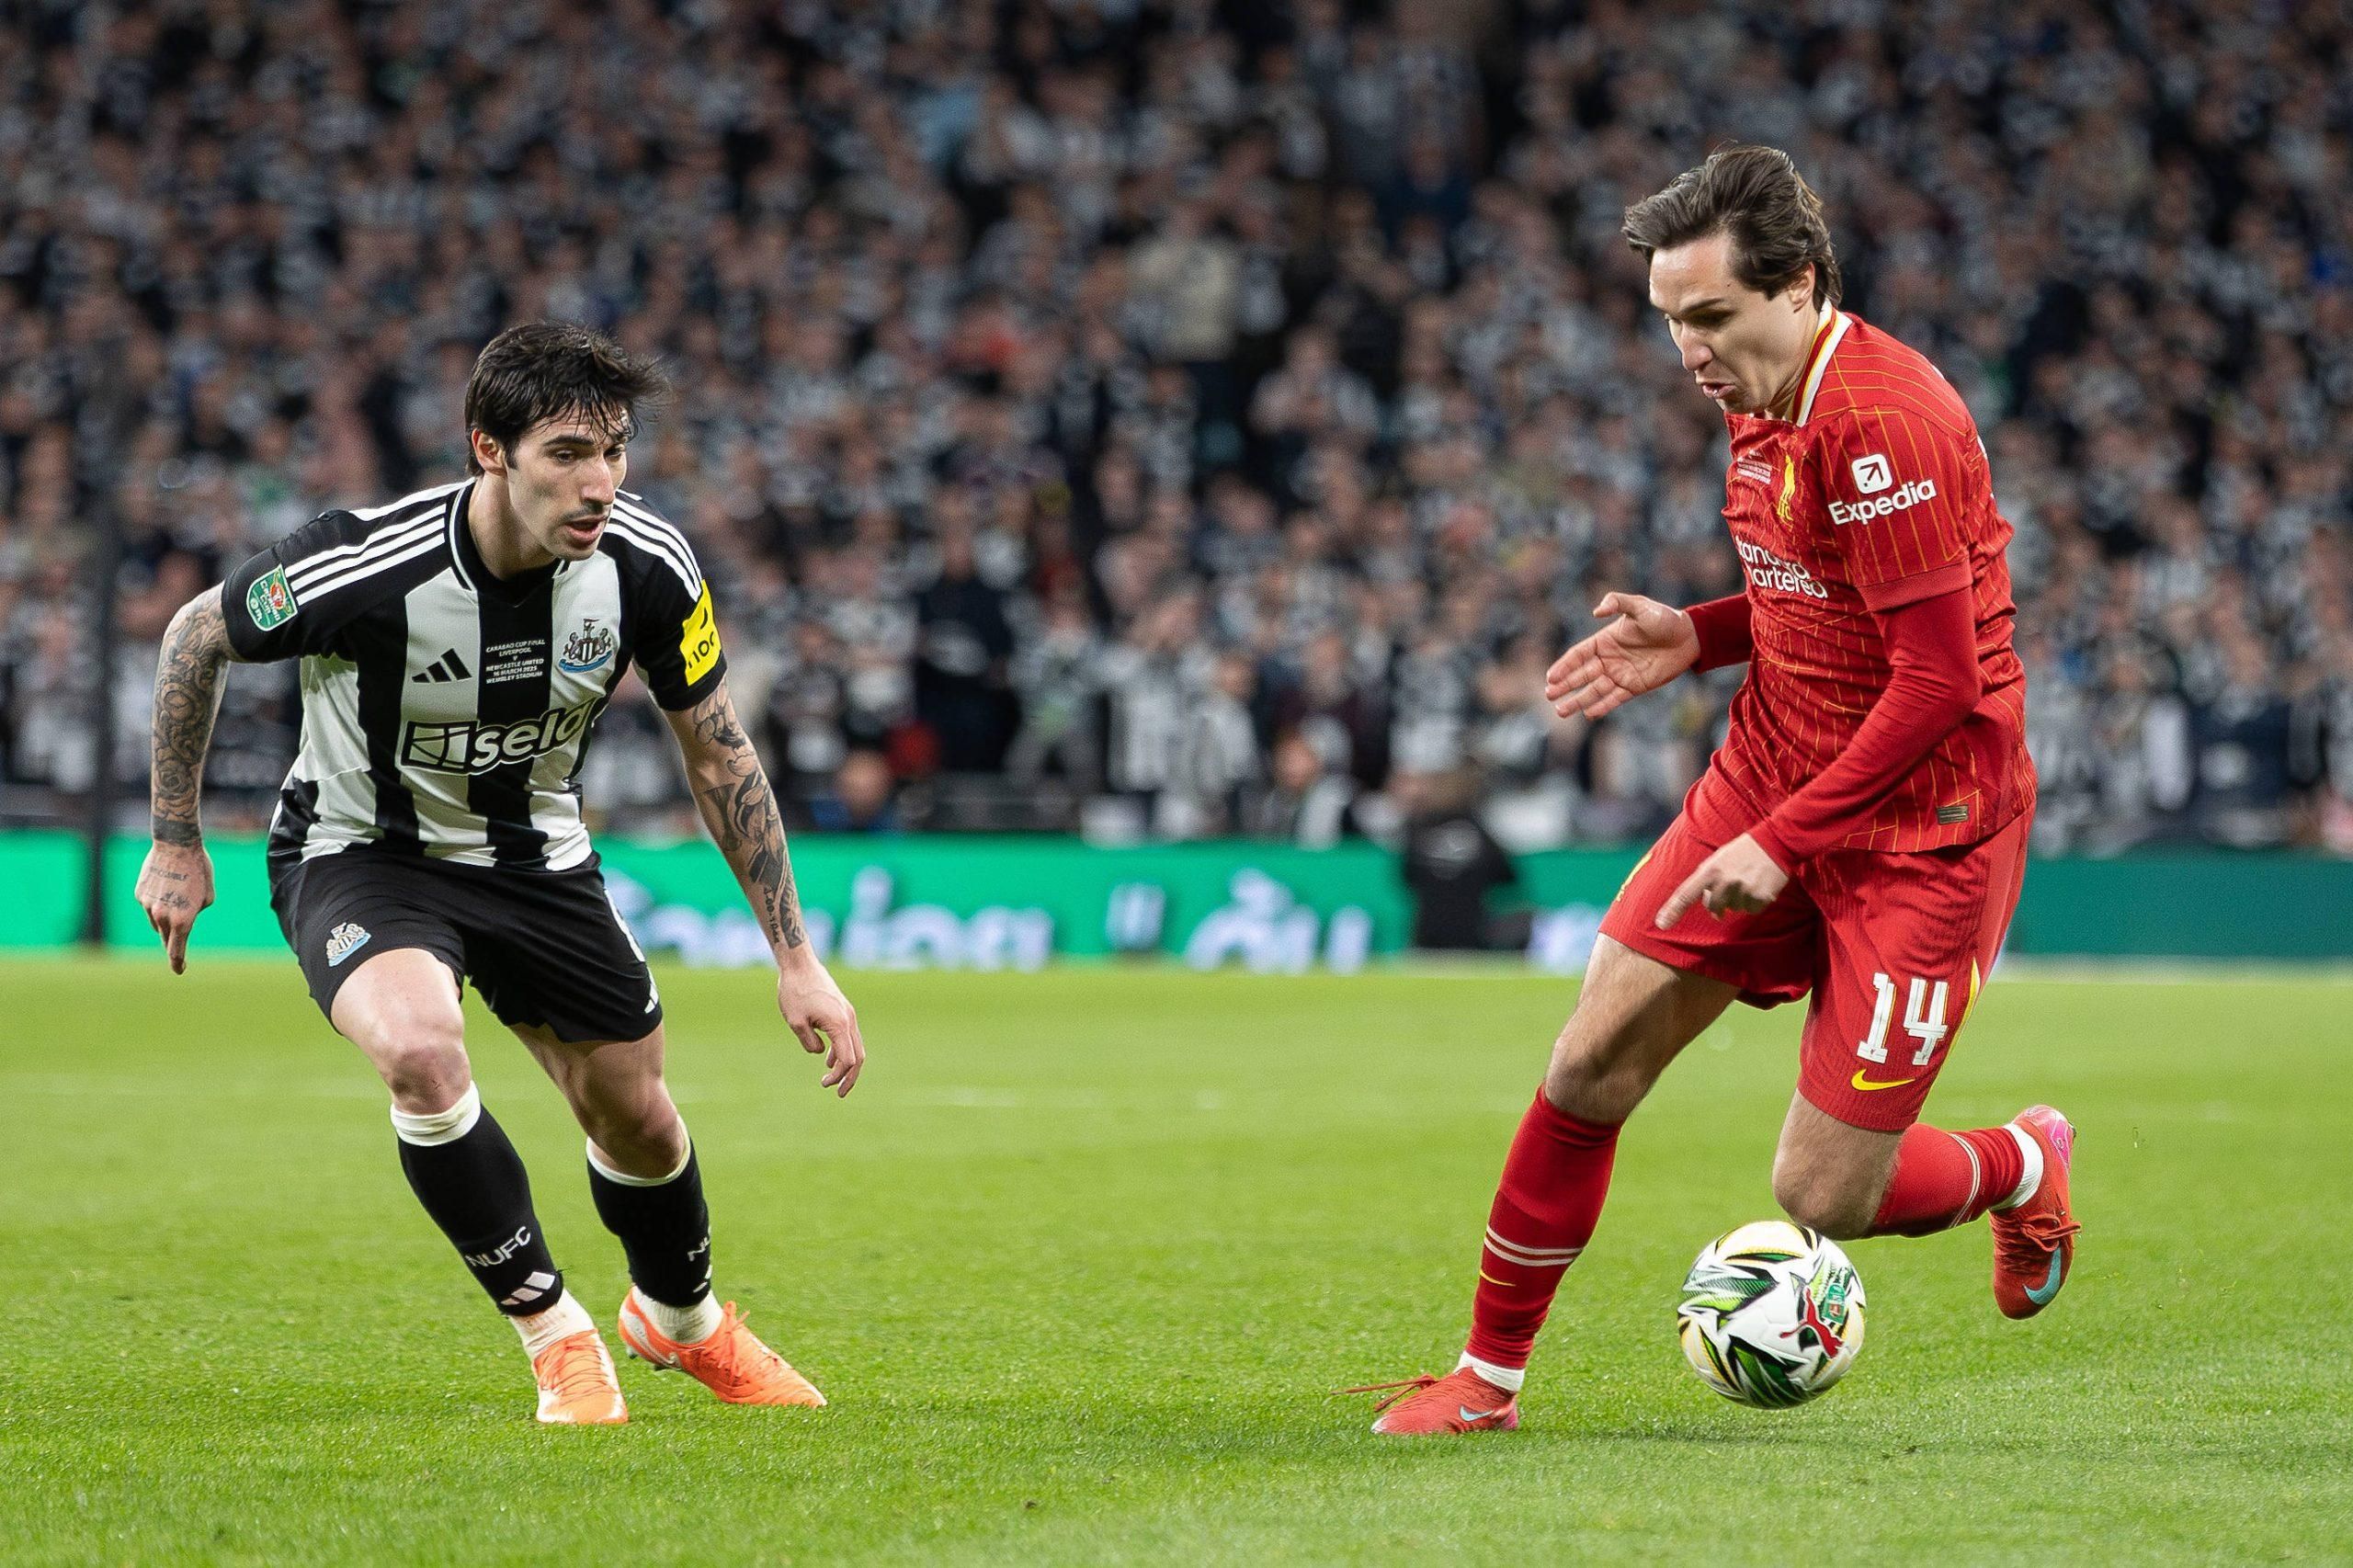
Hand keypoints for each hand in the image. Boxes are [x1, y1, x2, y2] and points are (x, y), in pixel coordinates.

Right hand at [136, 839, 214, 972]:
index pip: (177, 950)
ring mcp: (148, 906)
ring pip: (157, 922)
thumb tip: (183, 919)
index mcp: (183, 920)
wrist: (176, 845)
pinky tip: (166, 885)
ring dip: (166, 918)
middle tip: (178, 947)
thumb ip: (195, 913)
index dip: (178, 963)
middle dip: (173, 943)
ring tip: (178, 898)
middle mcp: (162, 916)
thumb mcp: (207, 895)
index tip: (180, 970)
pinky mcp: (139, 894)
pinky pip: (150, 905)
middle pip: (166, 939)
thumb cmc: (199, 869)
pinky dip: (158, 902)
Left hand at [777, 953, 865, 1096]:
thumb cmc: (795, 992)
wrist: (800, 965)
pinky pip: (849, 1035)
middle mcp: (849, 1020)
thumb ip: (809, 1042)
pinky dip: (843, 1050)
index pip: (848, 1060)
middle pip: (858, 1056)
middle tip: (839, 1093)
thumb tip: (820, 1053)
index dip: (839, 1076)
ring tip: (831, 1079)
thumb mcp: (796, 1022)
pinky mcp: (843, 1009)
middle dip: (850, 1077)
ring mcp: (848, 1014)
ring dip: (847, 1065)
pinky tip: (829, 1058)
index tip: (824, 1083)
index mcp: (839, 1024)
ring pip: (856, 1046)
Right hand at [1545, 592, 1700, 719]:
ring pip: (1594, 690)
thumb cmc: (1663, 618)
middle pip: (1581, 675)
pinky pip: (1614, 698)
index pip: (1578, 656)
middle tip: (1549, 695)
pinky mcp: (1634, 687)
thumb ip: (1618, 603)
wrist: (1689, 636)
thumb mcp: (1640, 606)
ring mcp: (1620, 674)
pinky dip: (1602, 706)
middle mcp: (1609, 659)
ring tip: (1561, 711)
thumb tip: (1596, 612)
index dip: (1564, 666)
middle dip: (1564, 686)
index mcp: (1605, 640)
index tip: (1550, 677)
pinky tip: (1589, 714)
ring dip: (1577, 701)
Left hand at [1654, 832, 1788, 929]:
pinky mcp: (1760, 898)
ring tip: (1748, 880)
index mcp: (1710, 870)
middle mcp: (1724, 882)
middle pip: (1713, 908)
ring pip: (1734, 909)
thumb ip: (1708, 879)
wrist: (1774, 843)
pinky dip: (1755, 902)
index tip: (1661, 924)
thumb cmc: (1743, 851)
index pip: (1686, 894)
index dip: (1672, 910)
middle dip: (1719, 903)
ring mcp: (1742, 890)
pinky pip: (1751, 910)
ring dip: (1739, 899)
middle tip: (1731, 886)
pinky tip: (1759, 885)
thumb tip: (1708, 903)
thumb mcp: (1719, 858)